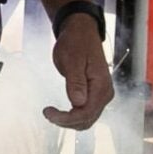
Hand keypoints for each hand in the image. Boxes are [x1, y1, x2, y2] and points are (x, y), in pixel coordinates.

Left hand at [43, 14, 114, 131]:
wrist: (81, 32)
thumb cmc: (77, 42)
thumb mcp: (72, 60)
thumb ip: (76, 82)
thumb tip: (78, 102)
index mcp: (101, 85)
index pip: (86, 112)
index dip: (67, 118)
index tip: (48, 112)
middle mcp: (105, 93)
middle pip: (87, 119)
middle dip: (66, 121)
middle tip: (48, 113)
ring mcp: (101, 95)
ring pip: (87, 119)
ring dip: (69, 121)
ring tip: (51, 113)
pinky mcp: (95, 94)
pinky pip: (86, 112)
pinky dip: (73, 116)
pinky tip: (60, 112)